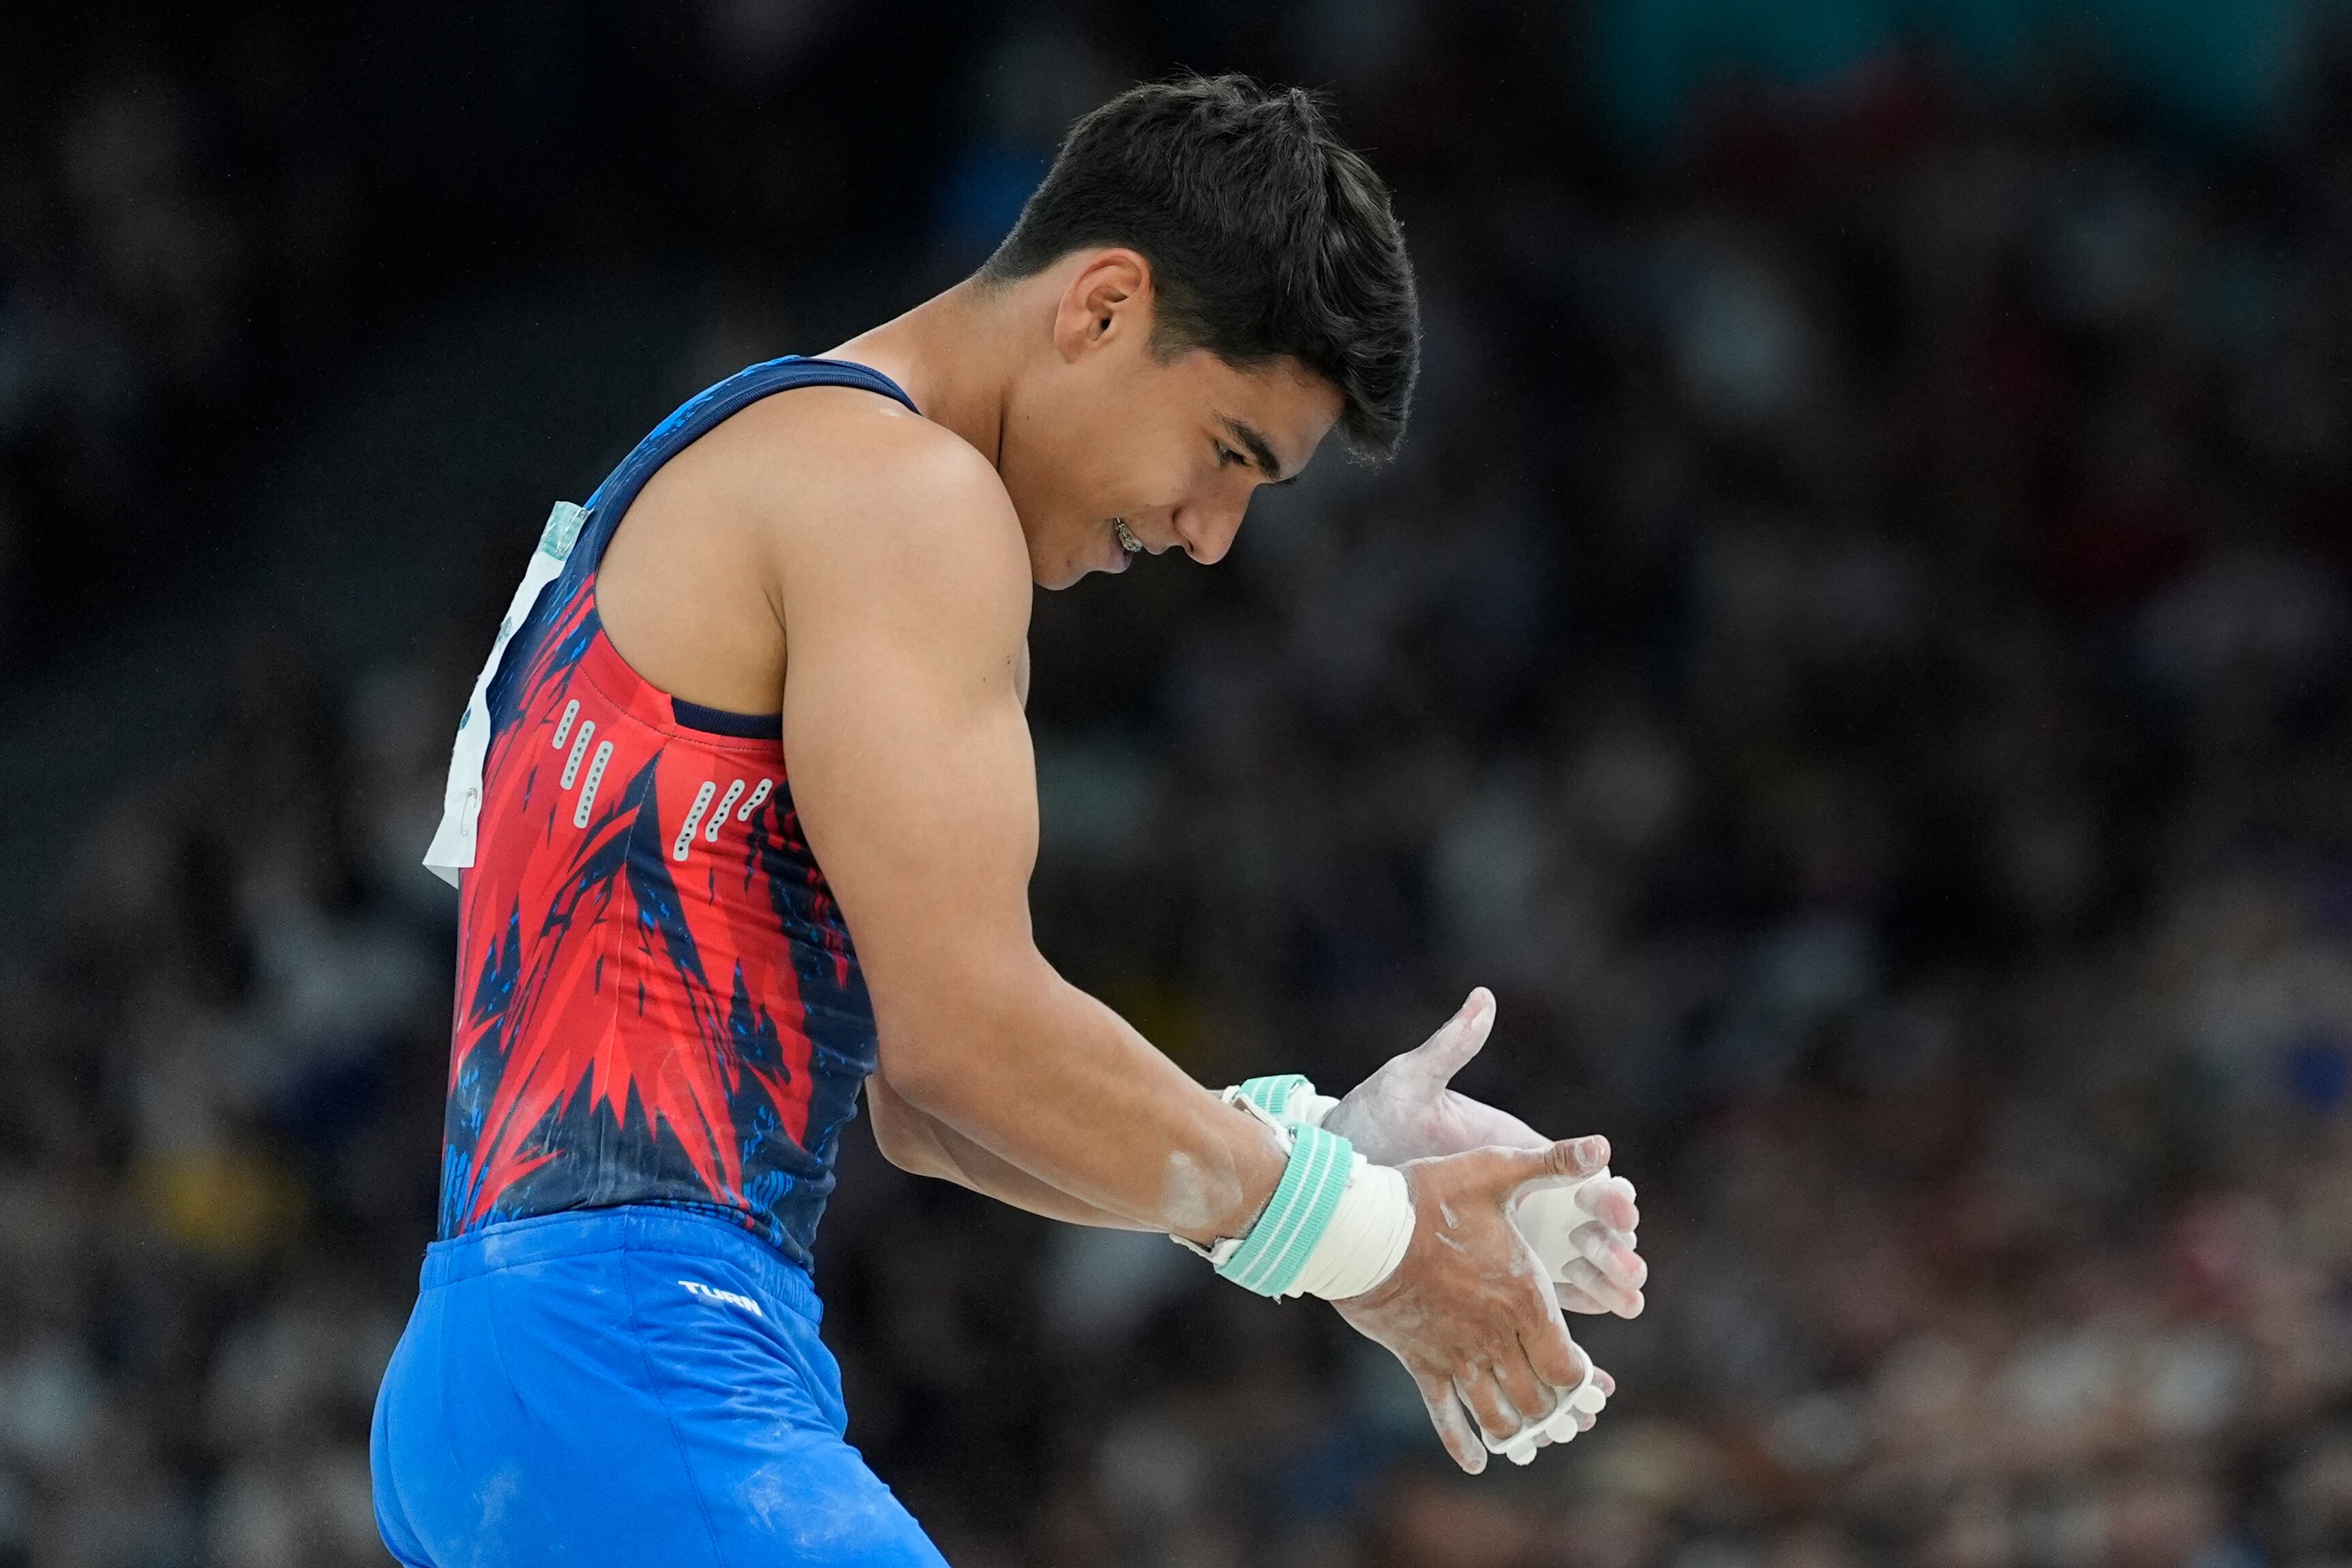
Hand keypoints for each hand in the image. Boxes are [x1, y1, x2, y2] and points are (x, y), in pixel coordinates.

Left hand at [1323, 989, 1645, 1315]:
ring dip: (1607, 1279)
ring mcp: (1507, 1239)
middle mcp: (1519, 1197)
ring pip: (1573, 1265)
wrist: (1325, 1176)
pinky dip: (1577, 1308)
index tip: (1617, 1196)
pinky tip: (1602, 1322)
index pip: (1576, 1169)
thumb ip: (1449, 1048)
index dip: (1605, 1186)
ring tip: (1628, 1297)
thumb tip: (1482, 998)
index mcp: (1512, 1152)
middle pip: (1586, 1223)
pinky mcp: (1488, 1273)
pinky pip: (1541, 1297)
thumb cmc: (1369, 1121)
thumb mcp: (1409, 1084)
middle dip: (1615, 1240)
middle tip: (1630, 1258)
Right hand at [1333, 1136, 1607, 1473]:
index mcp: (1522, 1296)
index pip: (1566, 1364)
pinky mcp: (1420, 1362)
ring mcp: (1455, 1354)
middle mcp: (1494, 1335)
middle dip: (1554, 1411)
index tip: (1586, 1379)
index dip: (1580, 1379)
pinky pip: (1445, 1415)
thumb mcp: (1491, 1170)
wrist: (1357, 1228)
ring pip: (1498, 1413)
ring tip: (1526, 1434)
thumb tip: (1601, 1144)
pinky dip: (1464, 1443)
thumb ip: (1549, 1163)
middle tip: (1562, 1414)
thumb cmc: (1428, 1196)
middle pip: (1537, 1398)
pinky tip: (1478, 1462)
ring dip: (1517, 1428)